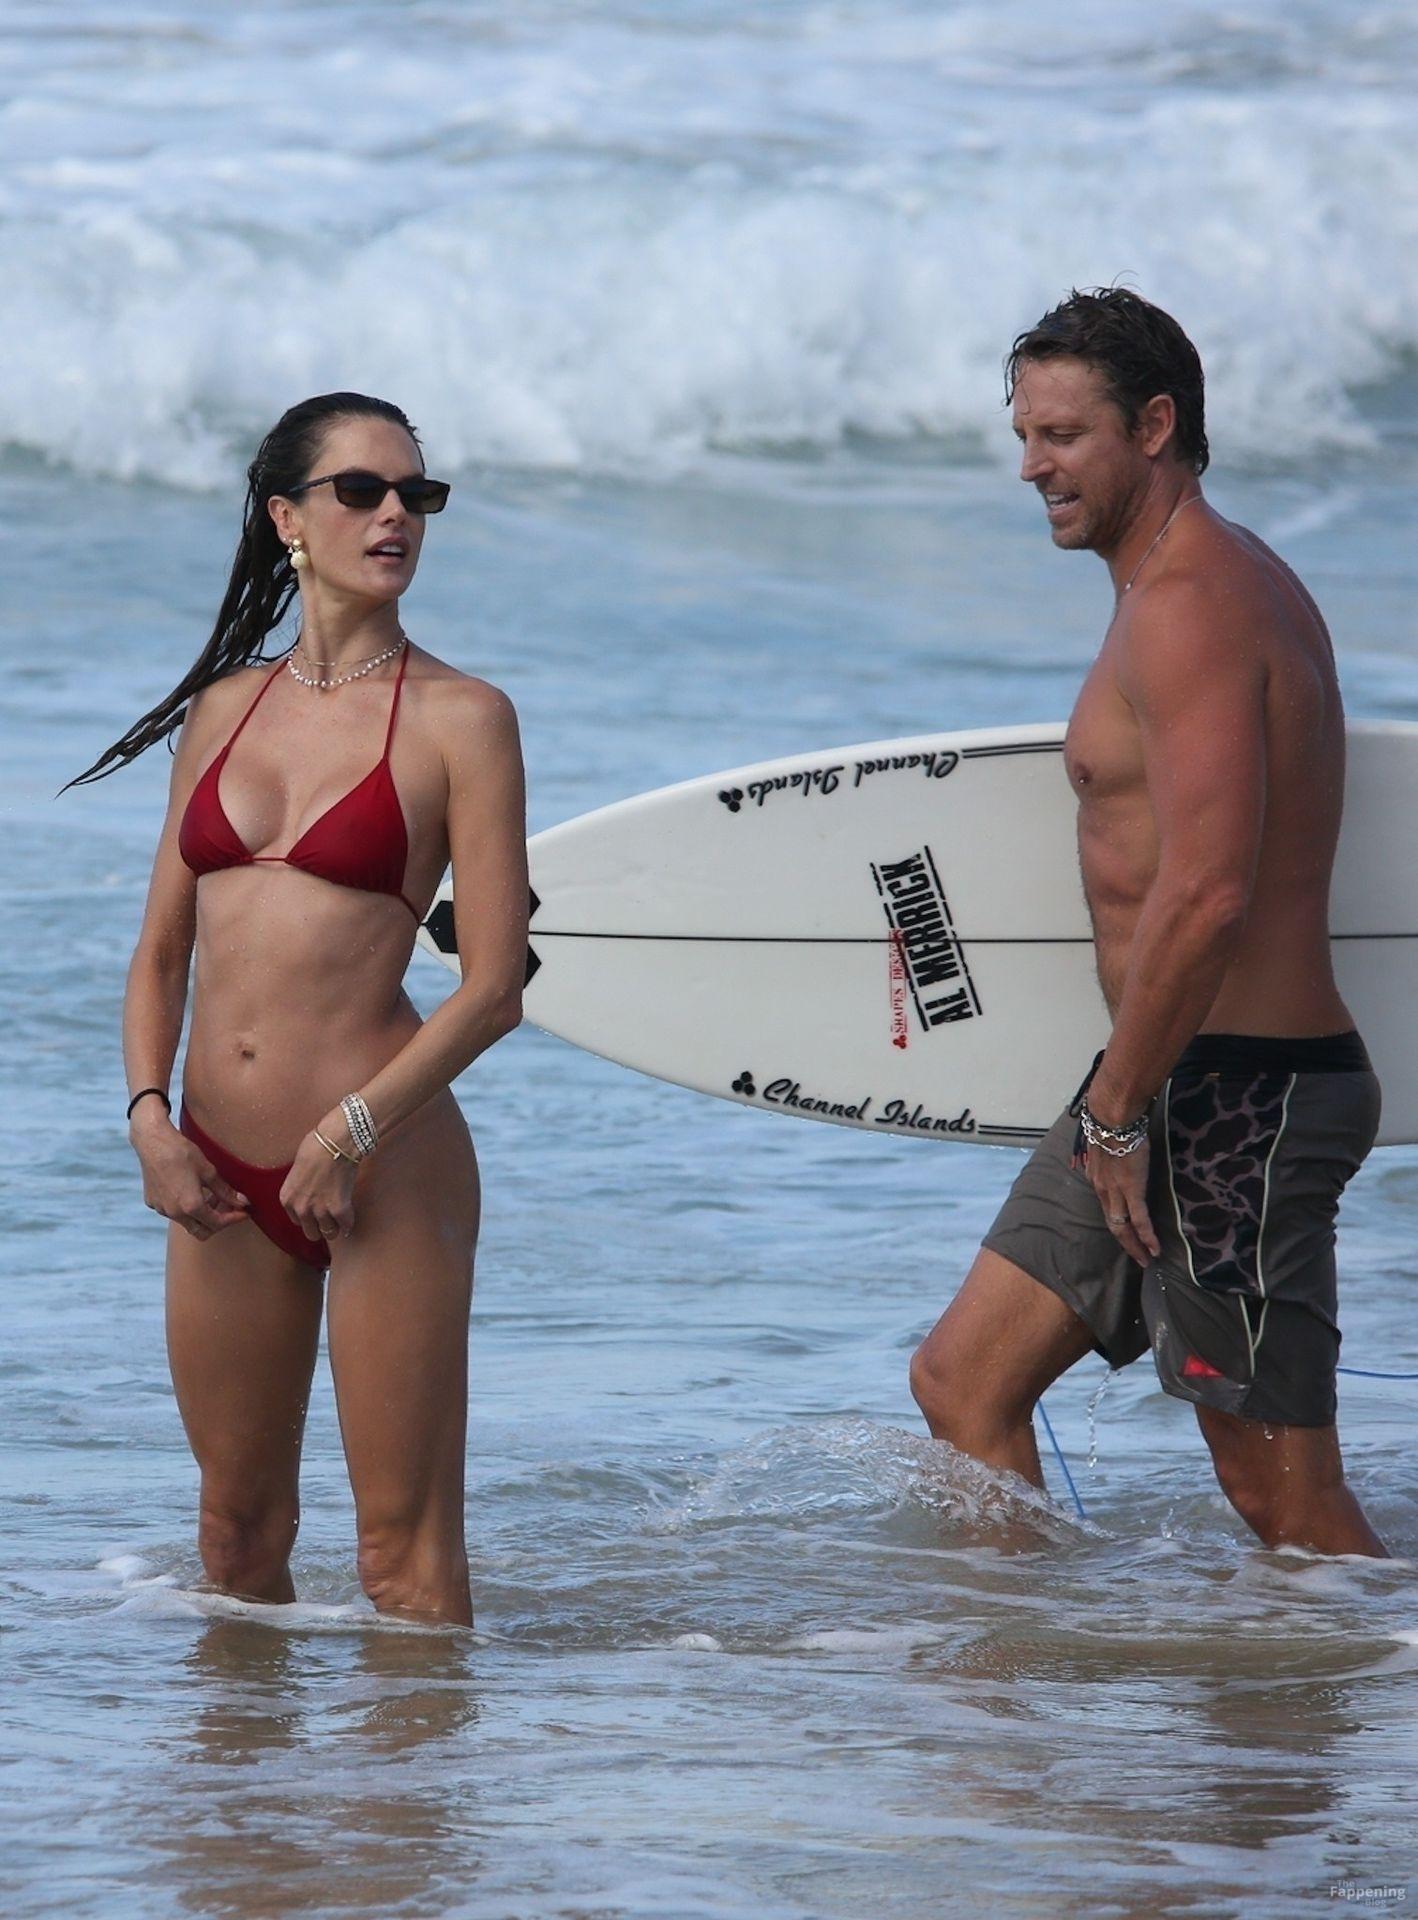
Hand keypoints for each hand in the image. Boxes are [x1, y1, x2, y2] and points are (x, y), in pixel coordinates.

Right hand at [132, 1116, 250, 1241]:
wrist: (153, 1141)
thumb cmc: (182, 1153)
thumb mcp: (208, 1171)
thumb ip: (225, 1191)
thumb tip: (243, 1202)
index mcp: (190, 1206)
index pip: (217, 1223)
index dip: (234, 1218)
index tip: (243, 1212)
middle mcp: (174, 1213)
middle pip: (201, 1232)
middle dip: (218, 1223)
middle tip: (228, 1208)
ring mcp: (161, 1209)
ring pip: (187, 1222)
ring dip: (202, 1215)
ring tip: (212, 1196)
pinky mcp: (152, 1202)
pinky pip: (173, 1212)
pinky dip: (186, 1208)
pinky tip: (192, 1191)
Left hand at [280, 1134, 357, 1245]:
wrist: (335, 1142)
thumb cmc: (316, 1147)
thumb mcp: (297, 1170)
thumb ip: (299, 1187)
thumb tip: (308, 1189)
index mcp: (287, 1198)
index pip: (296, 1220)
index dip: (308, 1217)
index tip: (315, 1214)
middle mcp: (300, 1208)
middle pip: (310, 1232)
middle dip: (319, 1227)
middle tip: (328, 1220)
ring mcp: (319, 1211)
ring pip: (328, 1233)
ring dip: (335, 1227)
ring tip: (339, 1221)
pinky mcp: (339, 1209)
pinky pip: (345, 1225)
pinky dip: (348, 1224)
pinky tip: (349, 1219)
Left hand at [1084, 1136, 1159, 1266]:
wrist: (1113, 1118)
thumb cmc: (1112, 1123)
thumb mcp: (1105, 1144)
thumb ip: (1109, 1155)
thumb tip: (1117, 1152)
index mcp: (1096, 1179)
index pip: (1106, 1207)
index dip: (1116, 1222)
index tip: (1125, 1234)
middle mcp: (1102, 1189)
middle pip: (1112, 1223)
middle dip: (1125, 1243)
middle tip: (1138, 1257)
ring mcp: (1116, 1192)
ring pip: (1123, 1227)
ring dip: (1135, 1245)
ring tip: (1147, 1258)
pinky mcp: (1131, 1190)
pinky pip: (1139, 1219)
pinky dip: (1146, 1236)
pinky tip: (1155, 1248)